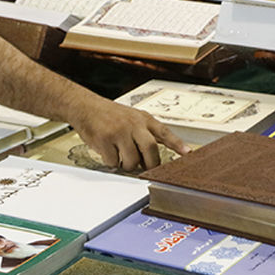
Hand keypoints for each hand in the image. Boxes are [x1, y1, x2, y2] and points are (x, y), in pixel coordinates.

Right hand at [72, 97, 188, 171]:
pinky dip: (112, 162)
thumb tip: (155, 158)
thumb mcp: (133, 118)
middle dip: (149, 165)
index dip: (177, 144)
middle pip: (150, 151)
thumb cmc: (111, 115)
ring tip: (120, 154)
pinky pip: (114, 162)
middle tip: (145, 167)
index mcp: (143, 119)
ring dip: (127, 165)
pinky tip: (108, 151)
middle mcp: (134, 124)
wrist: (86, 107)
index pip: (164, 132)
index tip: (188, 153)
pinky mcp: (105, 140)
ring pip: (132, 161)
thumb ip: (146, 134)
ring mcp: (119, 132)